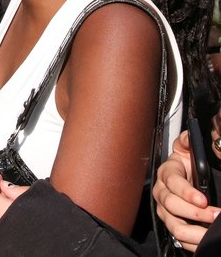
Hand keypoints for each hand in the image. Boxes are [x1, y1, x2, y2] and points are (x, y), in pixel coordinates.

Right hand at [153, 131, 220, 251]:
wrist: (185, 180)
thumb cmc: (187, 166)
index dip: (186, 192)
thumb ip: (188, 142)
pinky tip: (206, 238)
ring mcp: (165, 211)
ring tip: (212, 230)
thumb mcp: (188, 151)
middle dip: (195, 212)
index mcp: (166, 173)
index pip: (172, 184)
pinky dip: (193, 241)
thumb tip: (189, 135)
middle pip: (171, 206)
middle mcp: (162, 193)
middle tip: (215, 214)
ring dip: (195, 231)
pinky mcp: (171, 224)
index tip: (203, 199)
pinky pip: (178, 237)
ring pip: (174, 225)